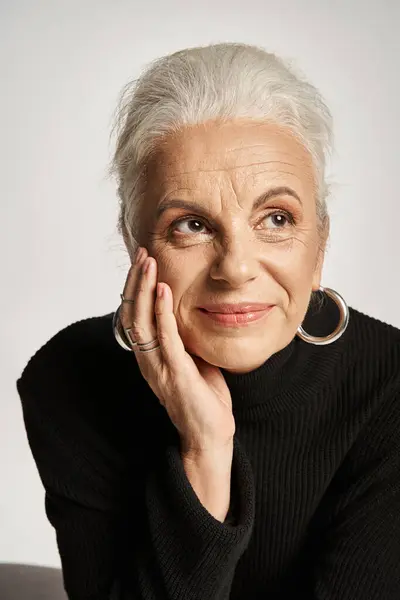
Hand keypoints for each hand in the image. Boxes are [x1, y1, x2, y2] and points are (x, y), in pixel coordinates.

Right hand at [119, 246, 235, 453]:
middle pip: (131, 313)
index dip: (135, 288)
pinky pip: (165, 337)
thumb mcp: (191, 359)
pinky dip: (162, 311)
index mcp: (150, 356)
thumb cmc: (203, 397)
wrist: (209, 434)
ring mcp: (158, 367)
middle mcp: (147, 360)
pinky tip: (163, 290)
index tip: (143, 261)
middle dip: (135, 281)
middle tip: (141, 254)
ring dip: (143, 289)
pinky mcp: (175, 373)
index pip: (134, 315)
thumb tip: (186, 312)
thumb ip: (183, 337)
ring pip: (141, 321)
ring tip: (147, 264)